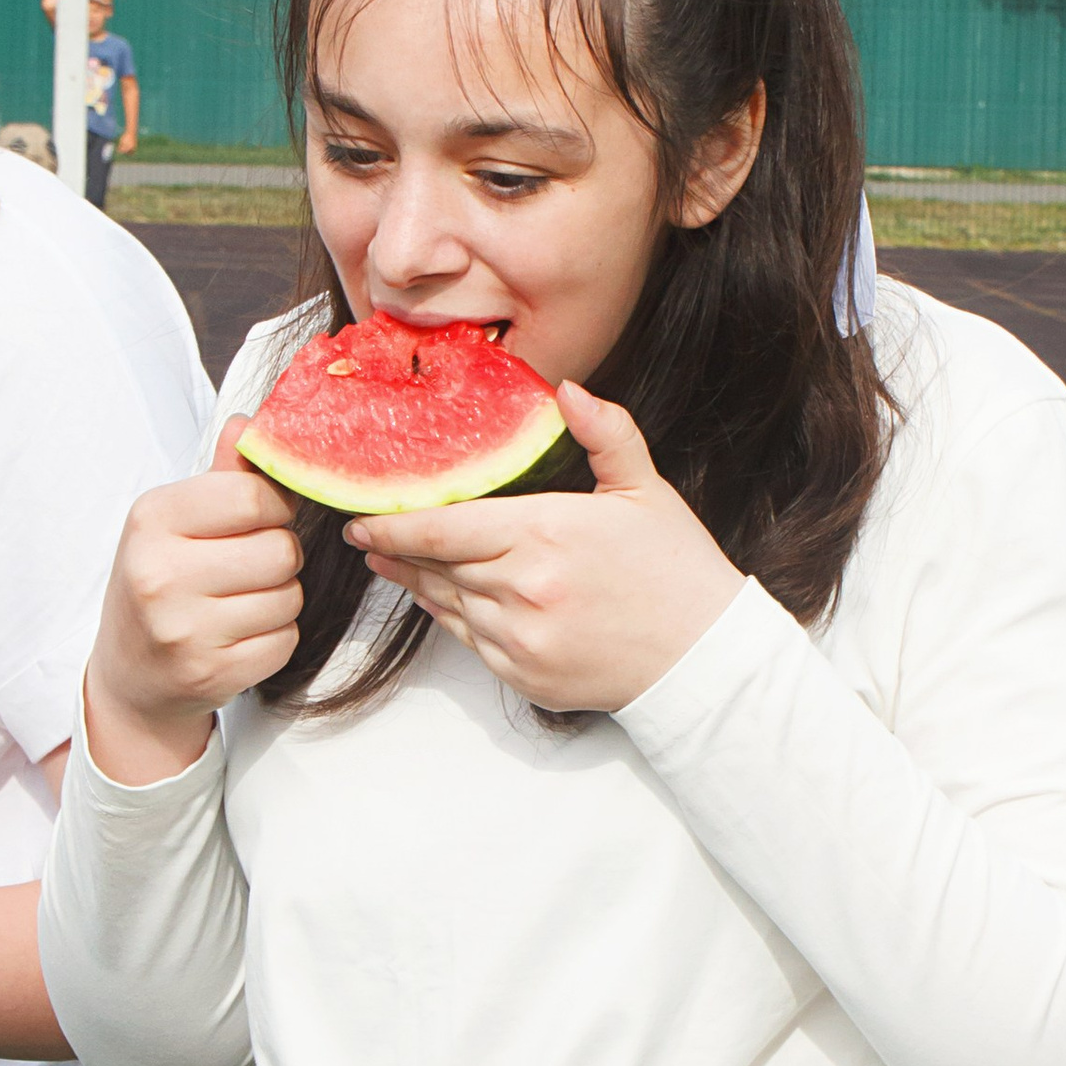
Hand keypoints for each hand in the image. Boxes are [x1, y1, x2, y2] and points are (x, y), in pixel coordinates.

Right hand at [85, 418, 301, 782]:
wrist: (131, 674)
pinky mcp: (210, 674)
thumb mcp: (174, 522)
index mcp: (152, 520)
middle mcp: (161, 575)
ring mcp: (184, 631)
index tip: (262, 516)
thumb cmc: (160, 583)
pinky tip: (238, 635)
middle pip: (281, 550)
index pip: (253, 496)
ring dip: (279, 598)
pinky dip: (274, 638)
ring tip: (239, 601)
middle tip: (247, 565)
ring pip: (289, 597)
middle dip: (278, 555)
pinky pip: (284, 641)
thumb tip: (252, 424)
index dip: (274, 505)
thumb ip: (222, 476)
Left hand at [347, 381, 741, 713]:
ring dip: (419, 585)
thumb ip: (604, 433)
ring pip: (447, 605)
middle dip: (399, 553)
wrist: (704, 659)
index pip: (443, 528)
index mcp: (543, 532)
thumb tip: (568, 390)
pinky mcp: (524, 676)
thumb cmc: (677, 572)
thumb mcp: (645, 489)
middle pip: (437, 566)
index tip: (361, 523)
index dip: (393, 527)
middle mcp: (521, 588)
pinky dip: (452, 619)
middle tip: (371, 540)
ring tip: (396, 567)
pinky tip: (444, 602)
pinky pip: (470, 642)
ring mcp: (519, 638)